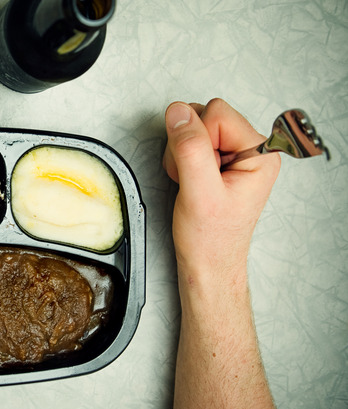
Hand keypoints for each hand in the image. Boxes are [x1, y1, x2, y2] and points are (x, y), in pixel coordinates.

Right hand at [162, 98, 279, 280]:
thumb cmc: (211, 239)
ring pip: (194, 129)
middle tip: (193, 178)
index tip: (199, 170)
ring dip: (181, 154)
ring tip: (190, 182)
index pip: (217, 113)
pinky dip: (180, 161)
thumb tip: (179, 113)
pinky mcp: (219, 162)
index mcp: (260, 153)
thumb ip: (190, 148)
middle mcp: (251, 150)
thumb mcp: (199, 192)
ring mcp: (234, 155)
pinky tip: (188, 181)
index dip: (196, 139)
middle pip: (205, 117)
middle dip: (187, 145)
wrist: (207, 264)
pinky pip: (190, 143)